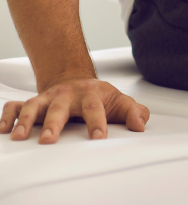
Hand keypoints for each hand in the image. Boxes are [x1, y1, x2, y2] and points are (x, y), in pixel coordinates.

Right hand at [1, 78, 149, 143]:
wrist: (78, 81)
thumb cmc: (100, 97)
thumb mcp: (120, 102)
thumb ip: (133, 112)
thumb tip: (140, 125)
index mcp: (91, 94)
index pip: (94, 108)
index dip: (97, 123)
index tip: (98, 137)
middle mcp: (67, 95)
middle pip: (59, 108)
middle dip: (53, 124)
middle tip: (48, 140)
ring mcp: (48, 98)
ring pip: (33, 106)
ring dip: (26, 121)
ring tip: (19, 136)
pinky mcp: (33, 102)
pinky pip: (15, 106)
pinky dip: (7, 116)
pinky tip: (4, 129)